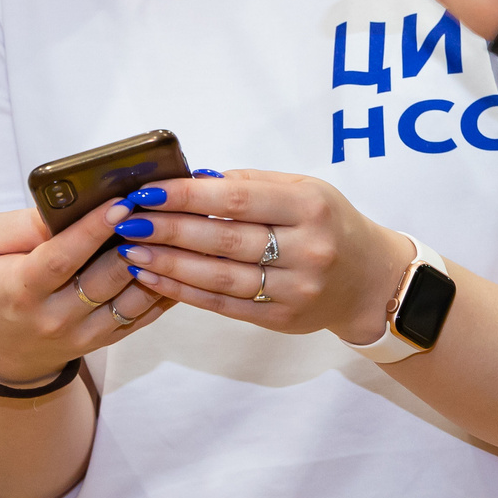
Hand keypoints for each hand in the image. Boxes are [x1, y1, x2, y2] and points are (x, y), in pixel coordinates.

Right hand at [0, 201, 170, 389]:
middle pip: (105, 278)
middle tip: (156, 208)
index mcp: (22, 289)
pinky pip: (142, 315)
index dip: (93, 230)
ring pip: (131, 299)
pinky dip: (161, 288)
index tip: (121, 203)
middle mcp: (55, 317)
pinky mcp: (104, 341)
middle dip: (134, 241)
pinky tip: (174, 260)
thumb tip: (70, 205)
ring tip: (169, 230)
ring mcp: (83, 334)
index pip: (62, 258)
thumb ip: (24, 224)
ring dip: (155, 264)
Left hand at [114, 171, 411, 346]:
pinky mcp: (281, 320)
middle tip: (127, 220)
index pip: (237, 197)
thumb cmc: (330, 224)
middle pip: (223, 239)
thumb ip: (252, 182)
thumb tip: (194, 178)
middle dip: (168, 229)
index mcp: (309, 207)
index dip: (187, 194)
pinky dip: (184, 290)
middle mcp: (306, 249)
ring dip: (167, 263)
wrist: (370, 281)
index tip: (147, 191)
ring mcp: (294, 290)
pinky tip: (154, 277)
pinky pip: (222, 304)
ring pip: (218, 277)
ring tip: (131, 250)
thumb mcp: (305, 189)